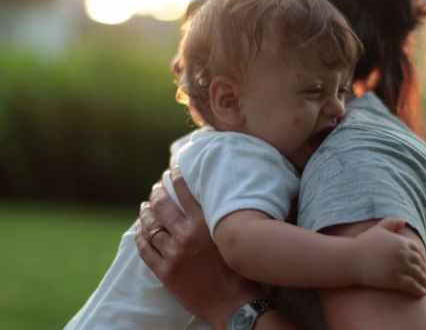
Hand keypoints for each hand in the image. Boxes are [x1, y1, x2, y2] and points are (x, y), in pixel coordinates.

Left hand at [135, 166, 264, 327]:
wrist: (233, 302)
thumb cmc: (238, 269)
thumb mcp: (230, 236)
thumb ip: (216, 219)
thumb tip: (208, 199)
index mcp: (204, 225)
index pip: (184, 193)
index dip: (175, 178)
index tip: (171, 170)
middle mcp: (186, 236)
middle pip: (162, 207)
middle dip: (157, 193)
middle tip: (156, 188)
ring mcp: (173, 255)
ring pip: (150, 227)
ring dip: (146, 213)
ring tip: (145, 206)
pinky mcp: (165, 272)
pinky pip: (145, 250)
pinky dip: (140, 237)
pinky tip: (139, 230)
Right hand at [352, 217, 425, 296]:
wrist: (352, 259)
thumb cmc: (363, 244)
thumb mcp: (378, 229)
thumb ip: (391, 223)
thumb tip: (403, 220)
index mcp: (401, 241)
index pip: (418, 251)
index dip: (422, 259)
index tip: (422, 266)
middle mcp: (403, 253)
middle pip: (420, 264)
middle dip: (424, 272)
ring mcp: (400, 266)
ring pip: (418, 275)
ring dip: (424, 282)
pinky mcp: (395, 279)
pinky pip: (412, 285)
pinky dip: (418, 290)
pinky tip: (421, 293)